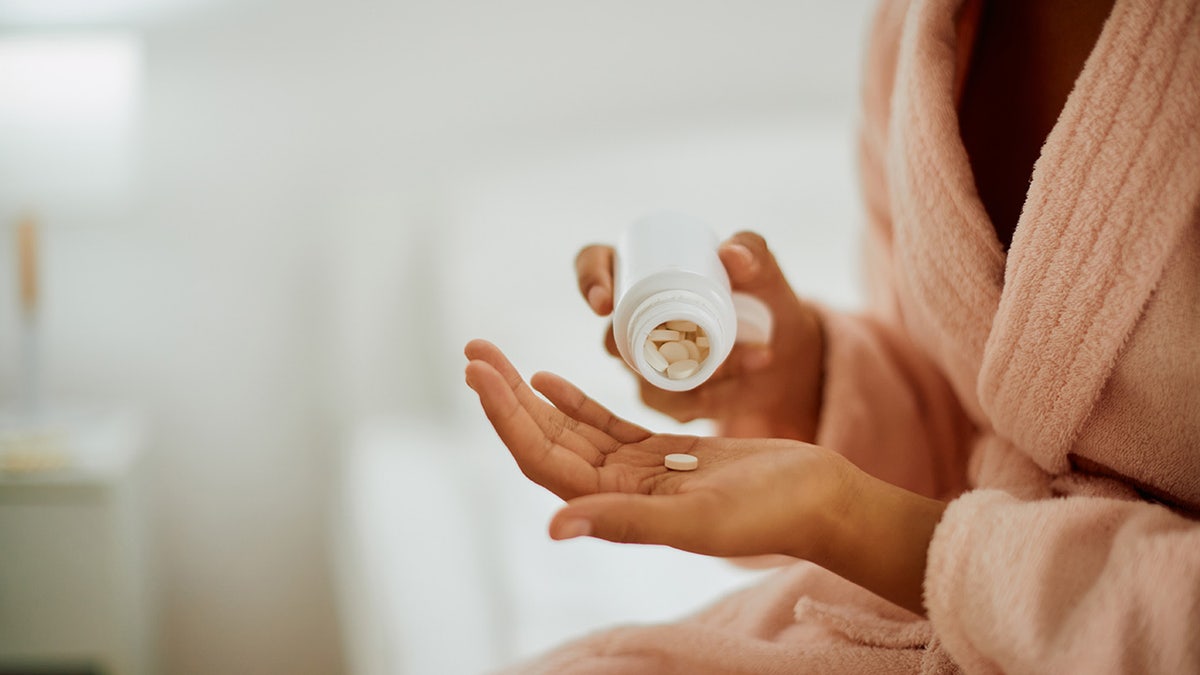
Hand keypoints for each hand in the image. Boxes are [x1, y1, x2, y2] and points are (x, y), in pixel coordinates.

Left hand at [464, 339, 945, 614]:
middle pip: (545, 439)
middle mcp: (618, 493)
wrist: (819, 501)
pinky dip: (573, 402)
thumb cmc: (769, 514)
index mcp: (617, 509)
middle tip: (473, 351)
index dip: (506, 418)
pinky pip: (604, 426)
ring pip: (569, 430)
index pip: (543, 459)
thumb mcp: (699, 520)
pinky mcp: (662, 455)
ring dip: (529, 395)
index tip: (479, 374)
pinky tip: (547, 379)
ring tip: (495, 358)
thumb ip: (628, 522)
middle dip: (505, 397)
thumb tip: (555, 527)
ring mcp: (638, 474)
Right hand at [575, 232, 823, 439]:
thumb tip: (731, 253)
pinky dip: (719, 396)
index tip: (604, 302)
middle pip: (611, 338)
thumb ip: (754, 251)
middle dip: (647, 348)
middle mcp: (633, 321)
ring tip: (752, 356)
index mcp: (640, 273)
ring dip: (699, 372)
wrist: (786, 347)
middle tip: (699, 341)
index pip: (594, 266)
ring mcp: (647, 364)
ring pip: (648, 380)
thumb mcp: (763, 271)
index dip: (589, 281)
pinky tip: (751, 377)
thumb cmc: (762, 296)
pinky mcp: (671, 400)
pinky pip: (679, 407)